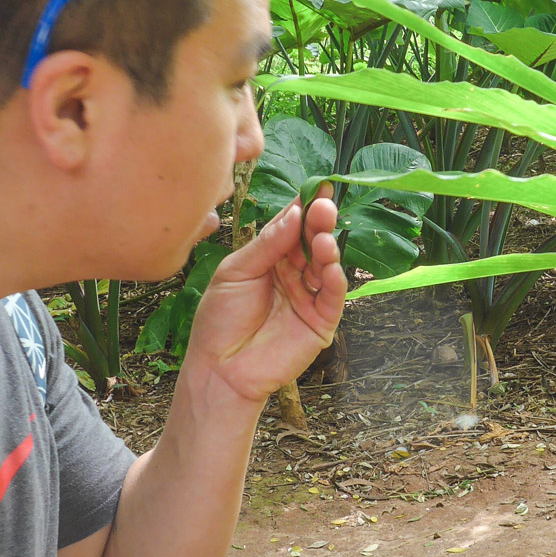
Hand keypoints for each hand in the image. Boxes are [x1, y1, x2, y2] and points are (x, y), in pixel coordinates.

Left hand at [182, 185, 346, 404]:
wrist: (219, 368)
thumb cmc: (220, 319)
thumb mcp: (236, 272)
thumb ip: (266, 245)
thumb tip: (293, 214)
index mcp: (271, 257)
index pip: (292, 227)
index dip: (304, 208)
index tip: (316, 189)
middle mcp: (294, 273)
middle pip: (312, 242)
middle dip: (320, 224)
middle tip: (323, 207)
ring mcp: (309, 296)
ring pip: (326, 266)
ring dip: (328, 250)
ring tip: (323, 239)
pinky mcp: (321, 322)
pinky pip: (333, 297)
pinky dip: (336, 281)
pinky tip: (332, 267)